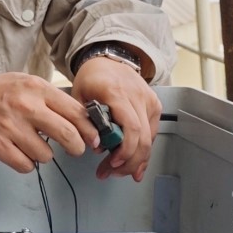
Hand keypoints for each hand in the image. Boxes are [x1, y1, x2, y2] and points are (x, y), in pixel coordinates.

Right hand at [0, 73, 97, 173]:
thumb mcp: (28, 84)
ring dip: (44, 154)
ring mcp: (11, 127)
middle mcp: (26, 106)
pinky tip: (19, 151)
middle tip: (74, 149)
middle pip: (68, 136)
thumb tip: (85, 121)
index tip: (93, 138)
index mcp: (37, 88)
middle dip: (76, 148)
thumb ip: (54, 100)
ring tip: (32, 144)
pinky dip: (26, 163)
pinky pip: (26, 165)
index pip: (76, 112)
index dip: (89, 129)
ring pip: (47, 155)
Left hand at [72, 56, 161, 181]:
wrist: (107, 60)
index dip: (125, 150)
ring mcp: (148, 100)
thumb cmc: (92, 78)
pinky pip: (152, 134)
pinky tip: (135, 165)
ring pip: (150, 139)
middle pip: (142, 138)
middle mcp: (137, 96)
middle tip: (111, 172)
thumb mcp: (78, 96)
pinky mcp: (154, 105)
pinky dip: (144, 151)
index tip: (112, 163)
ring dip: (136, 160)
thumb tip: (97, 147)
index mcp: (116, 92)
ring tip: (120, 172)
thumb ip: (84, 121)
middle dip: (128, 162)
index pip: (130, 126)